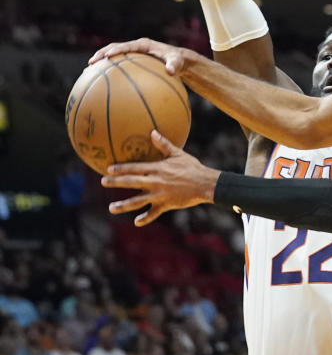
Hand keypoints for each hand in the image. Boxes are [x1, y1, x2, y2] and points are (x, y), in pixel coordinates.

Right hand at [88, 38, 189, 74]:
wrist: (177, 60)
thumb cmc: (177, 60)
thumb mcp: (177, 62)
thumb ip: (174, 65)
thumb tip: (171, 71)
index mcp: (144, 45)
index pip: (128, 46)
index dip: (117, 50)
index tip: (108, 55)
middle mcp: (135, 47)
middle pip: (114, 47)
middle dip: (102, 54)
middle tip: (91, 63)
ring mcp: (132, 53)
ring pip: (112, 55)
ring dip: (101, 61)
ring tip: (88, 71)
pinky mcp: (131, 60)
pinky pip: (117, 65)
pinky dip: (108, 71)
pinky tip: (99, 83)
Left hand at [102, 130, 219, 225]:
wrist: (205, 183)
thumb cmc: (192, 167)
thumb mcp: (179, 154)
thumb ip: (164, 145)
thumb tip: (152, 132)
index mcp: (158, 169)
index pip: (136, 168)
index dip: (122, 168)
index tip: (109, 169)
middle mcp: (156, 182)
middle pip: (132, 182)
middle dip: (116, 182)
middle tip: (103, 182)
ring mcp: (160, 194)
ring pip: (138, 201)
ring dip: (123, 205)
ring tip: (111, 208)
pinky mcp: (166, 205)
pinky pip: (153, 213)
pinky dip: (145, 218)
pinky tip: (136, 222)